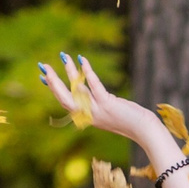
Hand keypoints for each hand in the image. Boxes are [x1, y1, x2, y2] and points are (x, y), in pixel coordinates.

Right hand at [38, 54, 188, 187]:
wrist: (145, 131)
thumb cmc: (131, 120)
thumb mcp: (110, 111)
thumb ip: (98, 102)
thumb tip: (89, 86)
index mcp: (88, 118)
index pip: (66, 102)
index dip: (54, 89)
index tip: (43, 77)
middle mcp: (90, 116)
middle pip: (65, 98)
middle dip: (53, 81)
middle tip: (43, 66)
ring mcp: (98, 111)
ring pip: (78, 90)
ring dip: (70, 72)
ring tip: (64, 56)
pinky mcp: (109, 105)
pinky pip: (95, 87)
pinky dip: (89, 73)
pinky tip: (84, 60)